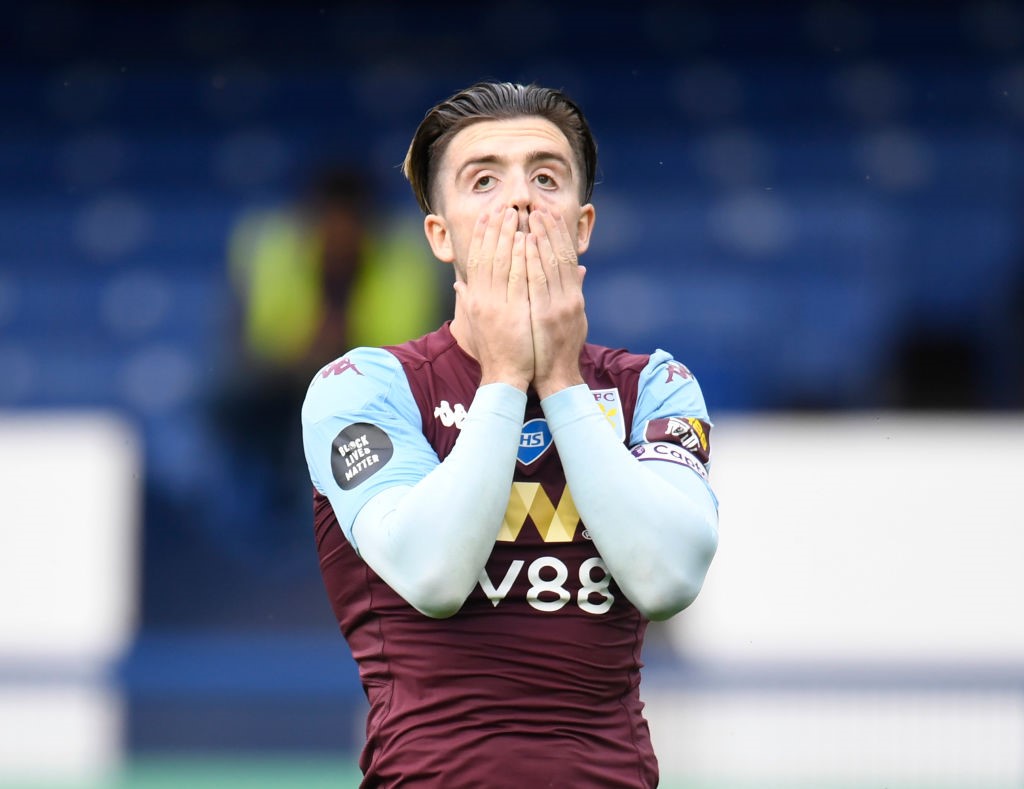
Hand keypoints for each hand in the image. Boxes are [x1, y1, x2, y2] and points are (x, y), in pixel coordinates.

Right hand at [453, 207, 533, 390]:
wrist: (505, 376)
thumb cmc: (494, 350)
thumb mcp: (476, 322)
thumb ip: (468, 300)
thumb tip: (458, 284)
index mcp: (475, 299)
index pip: (477, 260)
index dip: (482, 236)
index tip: (489, 216)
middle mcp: (483, 299)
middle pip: (488, 255)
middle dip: (496, 228)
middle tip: (504, 206)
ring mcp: (499, 306)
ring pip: (504, 262)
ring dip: (510, 236)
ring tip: (518, 214)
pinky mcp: (515, 313)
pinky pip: (520, 279)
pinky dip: (523, 258)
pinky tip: (528, 240)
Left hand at [525, 208, 586, 398]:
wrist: (556, 378)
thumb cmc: (557, 349)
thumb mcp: (571, 318)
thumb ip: (571, 292)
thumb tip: (579, 270)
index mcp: (573, 297)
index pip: (566, 258)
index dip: (558, 235)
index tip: (548, 215)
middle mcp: (569, 298)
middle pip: (559, 255)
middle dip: (549, 230)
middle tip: (537, 207)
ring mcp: (558, 306)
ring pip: (549, 264)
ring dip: (540, 238)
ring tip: (530, 217)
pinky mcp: (545, 315)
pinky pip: (537, 282)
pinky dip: (532, 261)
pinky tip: (524, 243)